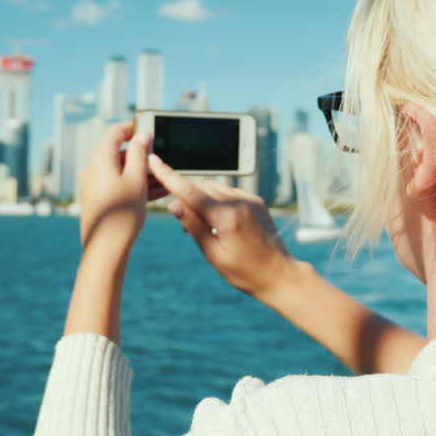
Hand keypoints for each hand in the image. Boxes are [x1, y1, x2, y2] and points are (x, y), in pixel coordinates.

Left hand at [78, 123, 153, 253]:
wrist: (105, 248)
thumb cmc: (122, 213)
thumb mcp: (136, 179)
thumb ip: (140, 154)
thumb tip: (142, 136)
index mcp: (101, 159)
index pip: (115, 132)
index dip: (132, 128)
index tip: (149, 128)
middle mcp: (94, 170)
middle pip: (119, 153)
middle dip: (142, 155)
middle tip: (163, 159)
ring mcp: (95, 186)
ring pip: (122, 172)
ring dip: (143, 173)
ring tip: (166, 179)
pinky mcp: (100, 200)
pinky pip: (120, 186)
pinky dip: (136, 185)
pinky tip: (158, 192)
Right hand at [148, 154, 295, 298]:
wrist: (281, 274)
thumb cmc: (246, 272)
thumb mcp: (214, 255)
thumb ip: (194, 227)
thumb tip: (174, 205)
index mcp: (227, 217)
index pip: (190, 192)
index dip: (169, 176)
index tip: (153, 161)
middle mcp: (240, 202)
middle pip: (201, 187)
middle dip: (186, 195)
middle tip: (182, 218)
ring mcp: (250, 200)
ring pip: (215, 187)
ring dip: (202, 197)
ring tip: (204, 225)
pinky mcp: (256, 201)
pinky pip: (229, 192)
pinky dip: (217, 200)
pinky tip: (218, 220)